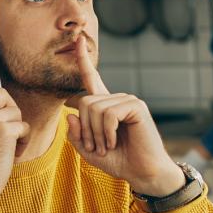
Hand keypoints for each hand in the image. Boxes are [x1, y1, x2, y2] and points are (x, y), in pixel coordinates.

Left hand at [66, 35, 183, 196]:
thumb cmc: (120, 161)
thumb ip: (75, 135)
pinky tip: (113, 142)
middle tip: (96, 147)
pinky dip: (106, 132)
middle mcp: (116, 99)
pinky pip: (108, 114)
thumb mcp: (89, 151)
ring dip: (95, 134)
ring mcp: (127, 100)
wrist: (143, 173)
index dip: (83, 60)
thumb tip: (69, 114)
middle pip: (84, 102)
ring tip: (106, 147)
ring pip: (94, 109)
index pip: (91, 79)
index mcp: (105, 106)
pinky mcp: (136, 106)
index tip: (78, 39)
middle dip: (84, 129)